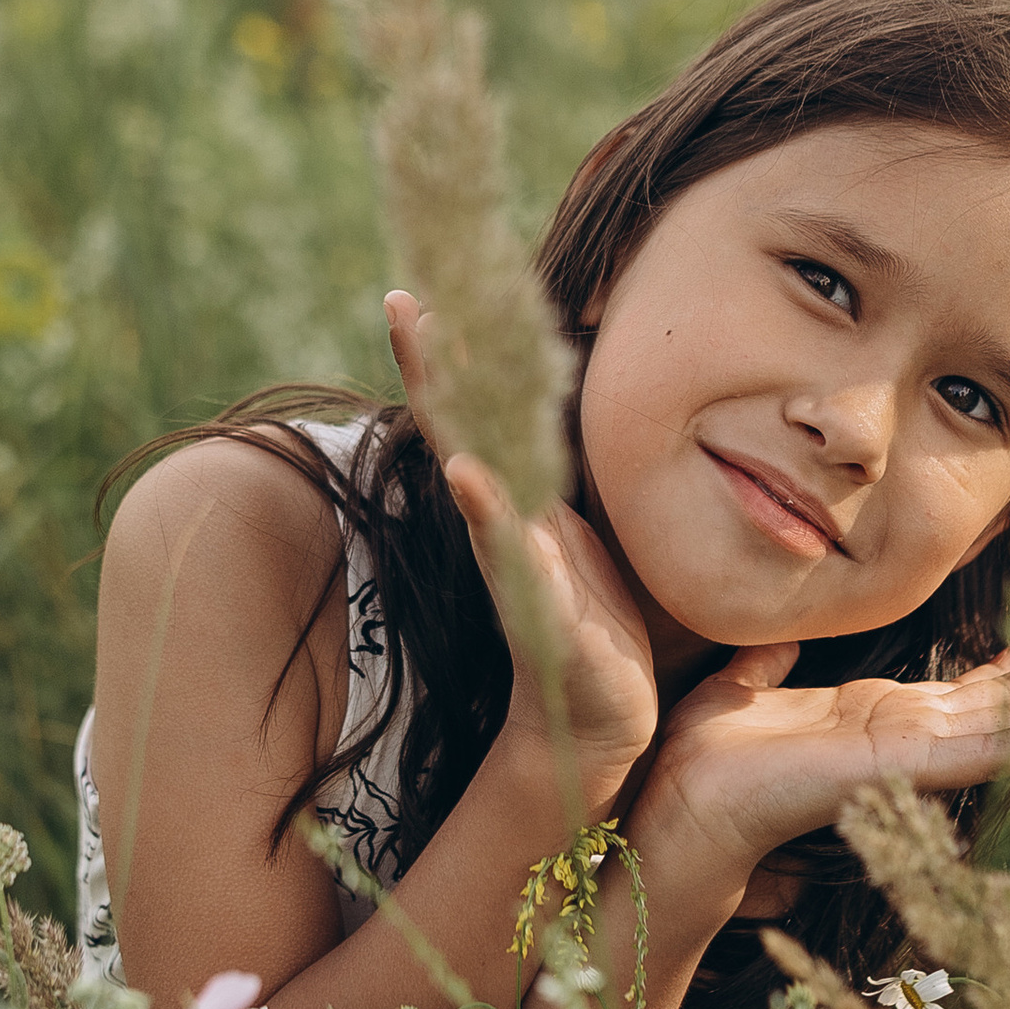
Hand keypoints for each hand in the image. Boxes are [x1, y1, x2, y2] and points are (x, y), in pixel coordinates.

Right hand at [385, 290, 659, 799]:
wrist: (604, 715)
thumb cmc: (594, 615)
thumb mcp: (582, 529)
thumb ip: (564, 475)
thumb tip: (569, 406)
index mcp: (519, 501)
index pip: (477, 417)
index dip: (447, 359)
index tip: (415, 293)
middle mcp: (504, 527)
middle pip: (459, 434)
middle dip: (432, 368)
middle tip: (405, 301)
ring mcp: (517, 569)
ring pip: (478, 487)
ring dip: (453, 428)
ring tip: (428, 362)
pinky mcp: (543, 616)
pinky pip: (514, 559)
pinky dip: (489, 515)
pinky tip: (466, 475)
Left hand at [637, 629, 1009, 897]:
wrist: (687, 798)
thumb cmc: (708, 757)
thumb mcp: (742, 690)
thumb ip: (766, 668)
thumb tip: (770, 648)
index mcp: (874, 718)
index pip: (958, 693)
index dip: (1006, 671)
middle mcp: (904, 738)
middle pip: (1001, 705)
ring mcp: (909, 757)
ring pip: (1009, 726)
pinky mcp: (903, 767)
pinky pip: (983, 750)